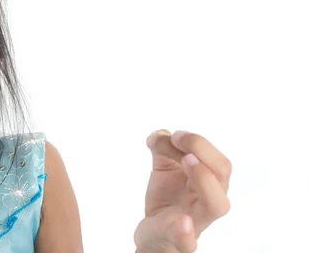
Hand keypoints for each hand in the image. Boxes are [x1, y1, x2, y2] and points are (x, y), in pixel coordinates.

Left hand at [133, 130, 231, 252]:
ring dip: (203, 178)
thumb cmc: (167, 199)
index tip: (174, 135)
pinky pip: (188, 242)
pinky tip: (182, 221)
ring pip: (216, 204)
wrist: (152, 232)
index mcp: (209, 182)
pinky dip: (186, 233)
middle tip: (177, 139)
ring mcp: (196, 221)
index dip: (198, 142)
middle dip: (202, 150)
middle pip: (221, 174)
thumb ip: (163, 147)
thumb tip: (159, 133)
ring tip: (187, 160)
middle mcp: (208, 200)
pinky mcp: (177, 240)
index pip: (216, 159)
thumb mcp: (164, 168)